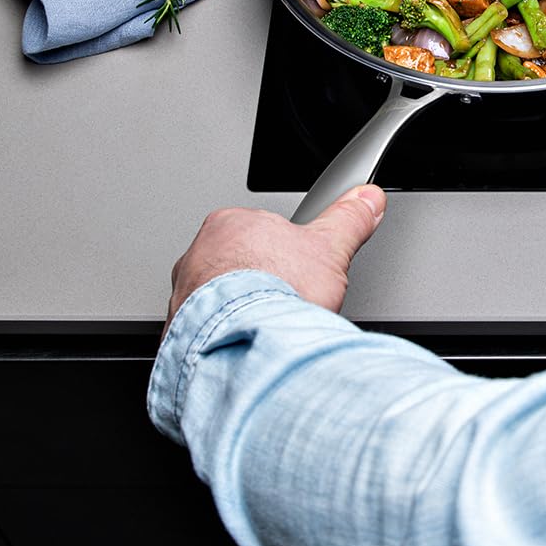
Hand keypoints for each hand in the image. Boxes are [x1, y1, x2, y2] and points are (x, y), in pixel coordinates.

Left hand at [164, 186, 386, 335]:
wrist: (245, 343)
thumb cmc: (276, 293)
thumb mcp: (329, 249)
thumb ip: (348, 220)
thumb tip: (368, 199)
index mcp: (231, 224)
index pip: (261, 235)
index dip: (286, 257)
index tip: (299, 275)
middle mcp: (198, 255)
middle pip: (239, 268)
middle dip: (263, 285)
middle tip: (288, 303)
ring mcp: (184, 294)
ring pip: (220, 302)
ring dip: (243, 314)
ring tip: (270, 327)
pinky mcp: (177, 331)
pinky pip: (205, 333)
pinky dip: (226, 340)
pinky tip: (249, 346)